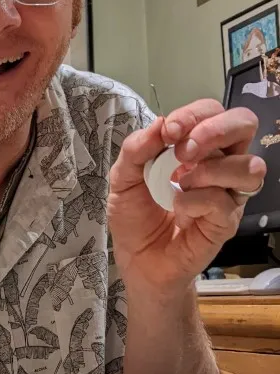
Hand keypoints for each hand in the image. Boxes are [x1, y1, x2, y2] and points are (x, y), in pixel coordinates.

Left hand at [108, 100, 264, 293]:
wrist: (137, 261)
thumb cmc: (136, 217)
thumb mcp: (123, 178)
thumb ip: (136, 149)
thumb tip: (159, 124)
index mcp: (197, 147)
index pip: (212, 112)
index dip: (194, 114)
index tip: (169, 131)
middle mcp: (219, 164)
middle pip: (245, 125)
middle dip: (215, 130)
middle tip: (184, 151)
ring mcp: (227, 194)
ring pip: (249, 166)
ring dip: (210, 169)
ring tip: (180, 183)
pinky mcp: (226, 222)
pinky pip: (223, 202)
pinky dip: (195, 201)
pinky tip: (178, 210)